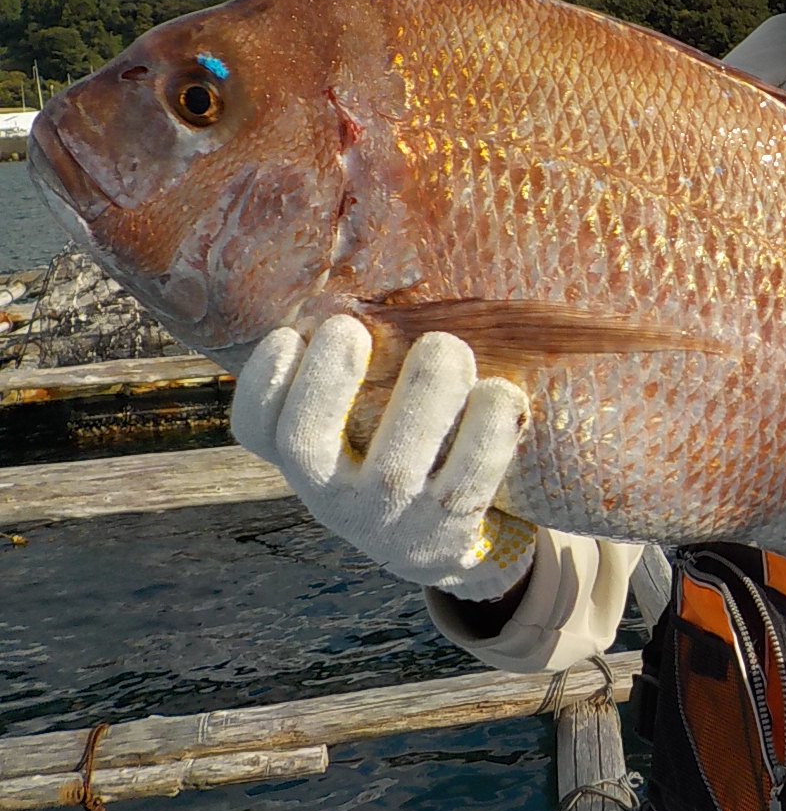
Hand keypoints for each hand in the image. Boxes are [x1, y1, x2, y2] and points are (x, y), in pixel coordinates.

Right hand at [230, 315, 536, 600]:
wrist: (457, 541)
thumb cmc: (411, 451)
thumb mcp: (368, 423)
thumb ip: (364, 369)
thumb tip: (371, 269)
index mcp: (309, 462)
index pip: (259, 429)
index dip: (261, 381)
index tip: (288, 333)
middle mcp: (337, 499)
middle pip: (307, 442)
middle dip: (326, 381)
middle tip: (352, 329)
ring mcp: (392, 522)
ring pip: (397, 464)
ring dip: (423, 394)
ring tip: (445, 345)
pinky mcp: (450, 534)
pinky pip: (470, 480)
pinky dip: (488, 432)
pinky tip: (500, 391)